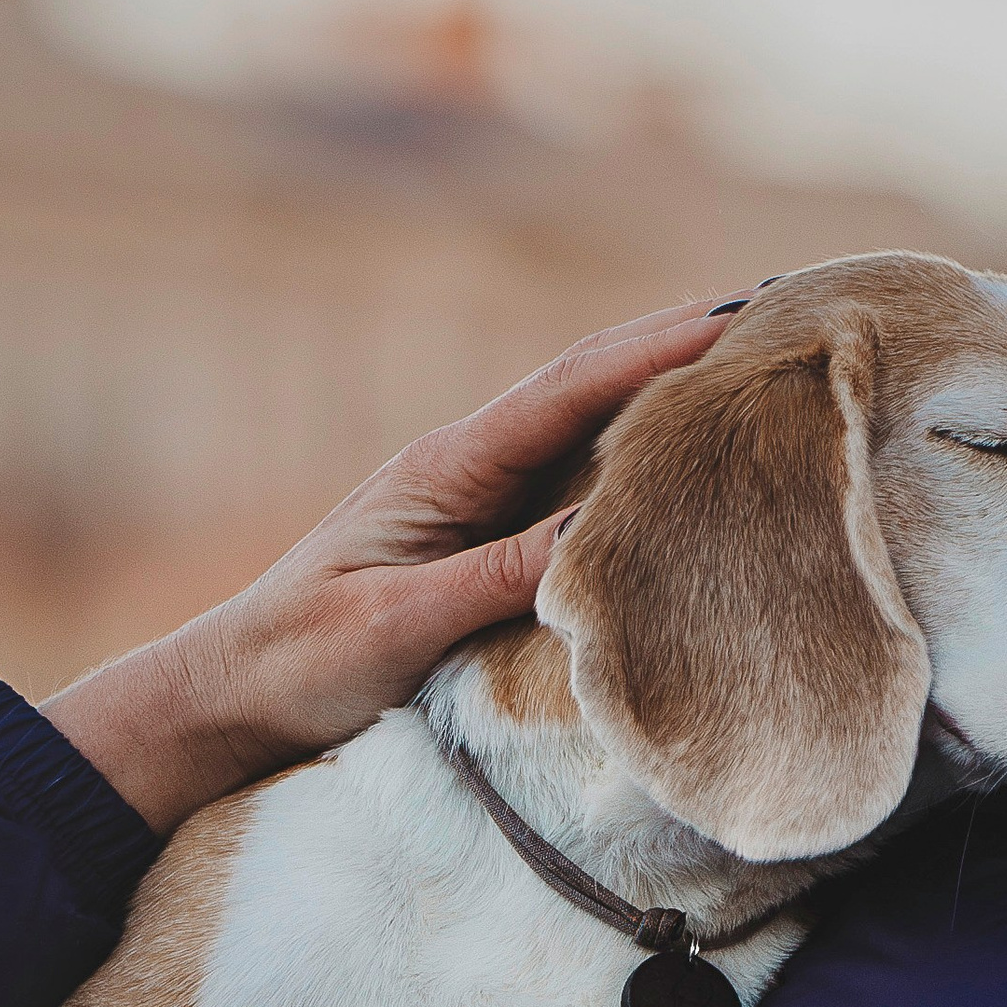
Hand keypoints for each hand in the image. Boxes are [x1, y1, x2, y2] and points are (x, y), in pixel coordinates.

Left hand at [44, 292, 746, 831]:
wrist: (228, 696)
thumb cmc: (300, 664)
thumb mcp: (399, 625)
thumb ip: (498, 578)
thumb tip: (601, 532)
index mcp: (444, 468)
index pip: (566, 391)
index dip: (654, 351)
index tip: (737, 318)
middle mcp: (465, 467)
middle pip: (587, 384)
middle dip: (677, 342)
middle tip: (778, 311)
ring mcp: (473, 498)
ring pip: (585, 426)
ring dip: (664, 388)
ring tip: (756, 360)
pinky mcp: (479, 539)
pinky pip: (572, 481)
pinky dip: (635, 453)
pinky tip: (683, 453)